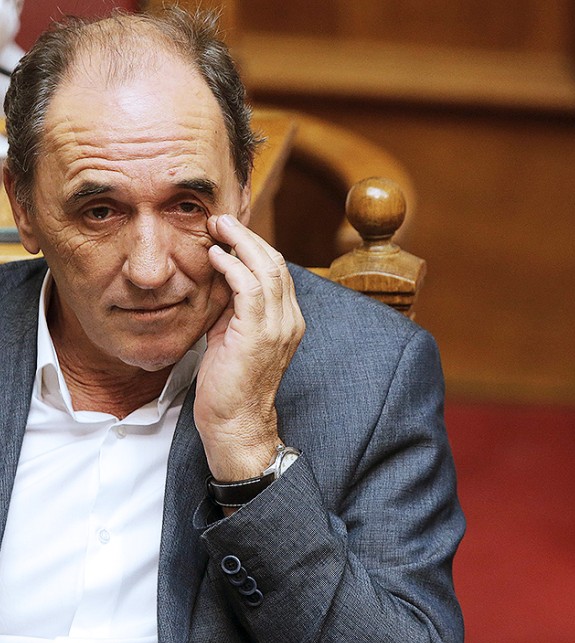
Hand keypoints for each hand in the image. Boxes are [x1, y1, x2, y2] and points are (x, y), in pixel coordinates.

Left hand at [194, 214, 304, 482]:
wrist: (236, 423)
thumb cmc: (229, 386)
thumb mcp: (232, 337)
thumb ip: (233, 308)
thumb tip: (218, 279)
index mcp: (287, 321)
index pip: (277, 271)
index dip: (254, 247)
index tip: (228, 231)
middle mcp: (290, 320)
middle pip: (276, 263)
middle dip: (248, 236)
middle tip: (221, 219)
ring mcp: (279, 326)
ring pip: (267, 269)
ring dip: (240, 243)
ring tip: (217, 227)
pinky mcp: (259, 333)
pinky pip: (250, 287)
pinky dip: (233, 266)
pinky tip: (215, 255)